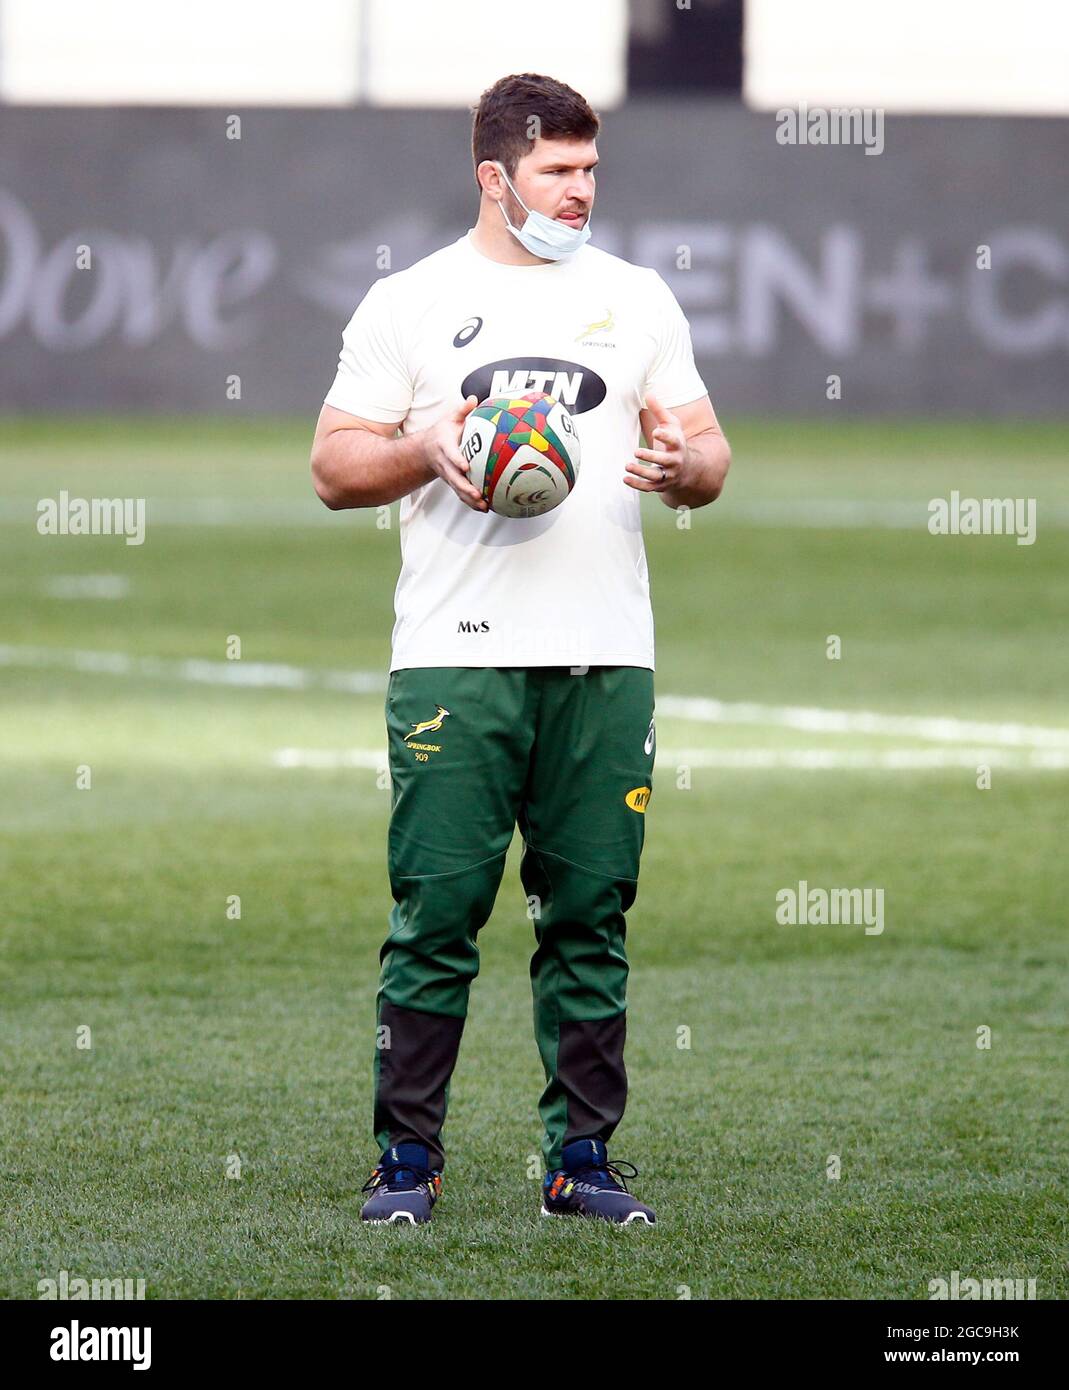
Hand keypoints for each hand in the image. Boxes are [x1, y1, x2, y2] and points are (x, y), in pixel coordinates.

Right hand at [420, 396, 487, 510]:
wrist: (426, 449)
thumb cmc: (443, 432)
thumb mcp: (450, 419)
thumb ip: (462, 411)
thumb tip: (474, 399)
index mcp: (444, 447)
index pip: (450, 454)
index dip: (457, 460)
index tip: (465, 466)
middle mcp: (445, 464)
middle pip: (454, 478)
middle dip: (465, 488)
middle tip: (477, 494)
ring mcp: (448, 475)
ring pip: (458, 490)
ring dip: (470, 500)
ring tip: (484, 507)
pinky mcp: (453, 483)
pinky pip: (461, 495)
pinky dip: (471, 503)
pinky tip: (485, 508)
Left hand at [624, 394, 688, 493]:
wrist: (688, 469)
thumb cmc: (675, 442)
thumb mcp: (672, 425)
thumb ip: (660, 411)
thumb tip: (648, 393)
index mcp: (678, 445)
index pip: (674, 441)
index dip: (666, 436)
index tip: (656, 432)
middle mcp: (675, 461)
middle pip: (664, 460)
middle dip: (651, 457)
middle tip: (636, 451)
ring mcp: (668, 475)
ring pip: (655, 476)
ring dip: (641, 472)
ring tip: (627, 465)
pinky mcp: (661, 485)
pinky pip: (648, 487)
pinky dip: (637, 484)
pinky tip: (625, 478)